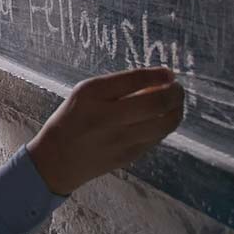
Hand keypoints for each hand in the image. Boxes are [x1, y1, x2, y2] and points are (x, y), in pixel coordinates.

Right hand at [26, 67, 184, 195]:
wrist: (56, 160)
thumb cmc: (72, 119)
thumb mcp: (85, 93)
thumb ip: (119, 85)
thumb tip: (159, 80)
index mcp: (91, 94)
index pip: (135, 79)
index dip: (159, 75)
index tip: (169, 73)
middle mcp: (106, 116)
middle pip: (157, 102)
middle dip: (175, 92)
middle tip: (176, 88)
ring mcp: (119, 139)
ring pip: (165, 123)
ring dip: (176, 110)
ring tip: (174, 103)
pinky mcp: (128, 156)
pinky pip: (158, 137)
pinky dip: (165, 126)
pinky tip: (161, 120)